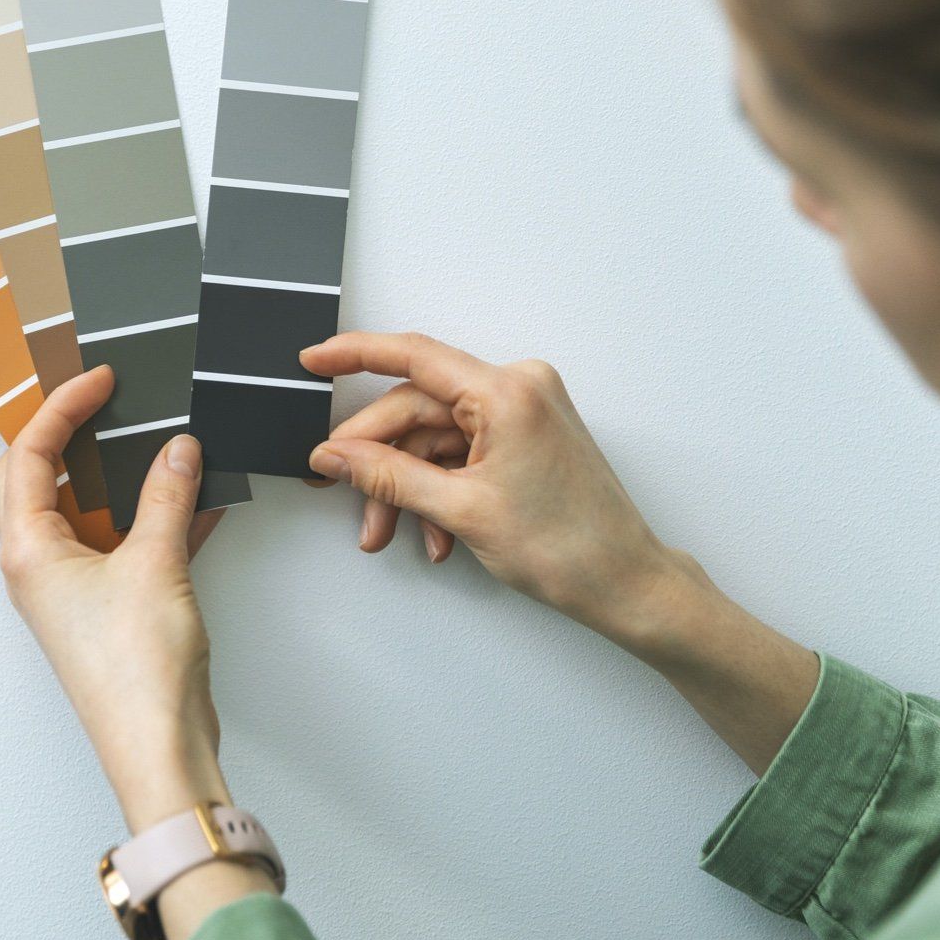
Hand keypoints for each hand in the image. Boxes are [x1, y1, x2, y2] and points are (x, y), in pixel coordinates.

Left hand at [0, 367, 272, 939]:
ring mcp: (69, 590)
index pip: (28, 454)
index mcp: (27, 549)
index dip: (63, 407)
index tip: (101, 379)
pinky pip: (123, 544)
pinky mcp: (105, 609)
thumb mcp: (156, 565)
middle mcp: (37, 566)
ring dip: (119, 477)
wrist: (158, 749)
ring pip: (83, 510)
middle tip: (112, 402)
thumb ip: (166, 496)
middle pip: (37, 477)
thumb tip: (176, 448)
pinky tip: (200, 501)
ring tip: (160, 441)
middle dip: (72, 435)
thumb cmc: (136, 672)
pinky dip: (153, 518)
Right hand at [302, 330, 821, 774]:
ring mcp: (525, 413)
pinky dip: (439, 490)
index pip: (413, 356)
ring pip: (435, 438)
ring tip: (390, 532)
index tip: (313, 361)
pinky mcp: (526, 437)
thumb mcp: (461, 511)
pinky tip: (432, 533)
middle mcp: (518, 388)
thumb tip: (335, 455)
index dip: (354, 355)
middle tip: (341, 492)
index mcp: (507, 391)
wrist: (626, 584)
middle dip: (378, 460)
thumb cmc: (569, 548)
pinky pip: (462, 452)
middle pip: (418, 410)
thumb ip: (388, 475)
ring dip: (407, 486)